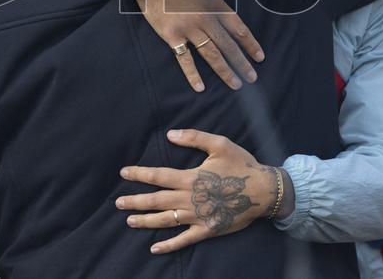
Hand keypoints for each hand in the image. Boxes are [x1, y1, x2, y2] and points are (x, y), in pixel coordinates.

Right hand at [105, 0, 264, 91]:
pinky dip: (192, 74)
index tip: (260, 57)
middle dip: (242, 63)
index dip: (250, 44)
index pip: (238, 28)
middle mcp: (205, 20)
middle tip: (252, 78)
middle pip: (228, 46)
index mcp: (215, 4)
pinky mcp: (171, 36)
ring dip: (224, 71)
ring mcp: (188, 30)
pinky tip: (200, 87)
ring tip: (236, 84)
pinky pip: (184, 59)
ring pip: (211, 55)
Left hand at [115, 129, 291, 253]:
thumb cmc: (242, 165)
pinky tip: (154, 248)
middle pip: (156, 200)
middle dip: (135, 201)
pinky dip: (168, 245)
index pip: (158, 175)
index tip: (124, 173)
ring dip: (145, 221)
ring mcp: (197, 217)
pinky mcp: (207, 230)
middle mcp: (190, 199)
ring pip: (165, 220)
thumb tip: (170, 134)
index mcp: (190, 177)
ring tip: (129, 221)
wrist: (264, 191)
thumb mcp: (220, 144)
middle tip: (118, 203)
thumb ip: (194, 137)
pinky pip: (183, 240)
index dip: (139, 174)